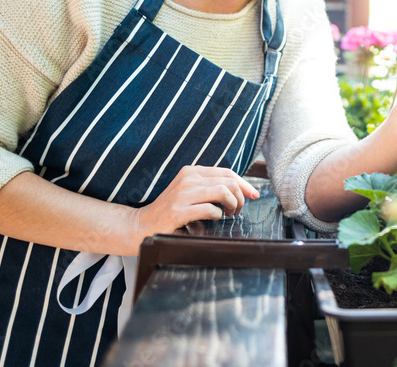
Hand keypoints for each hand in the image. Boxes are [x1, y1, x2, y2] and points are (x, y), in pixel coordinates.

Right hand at [129, 165, 258, 246]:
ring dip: (232, 205)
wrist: (143, 224)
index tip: (253, 194)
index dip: (244, 184)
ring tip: (230, 214)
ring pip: (222, 192)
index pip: (227, 172)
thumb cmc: (170, 209)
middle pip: (228, 181)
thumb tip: (239, 189)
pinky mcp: (178, 211)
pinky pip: (209, 209)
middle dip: (240, 197)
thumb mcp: (189, 190)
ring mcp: (182, 194)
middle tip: (238, 210)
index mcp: (192, 171)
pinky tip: (215, 219)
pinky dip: (218, 215)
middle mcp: (188, 179)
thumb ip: (209, 186)